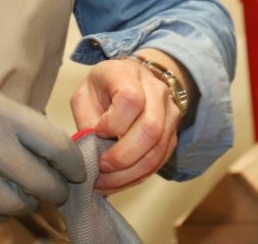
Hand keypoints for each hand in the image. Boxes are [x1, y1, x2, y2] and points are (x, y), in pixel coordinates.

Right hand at [0, 79, 85, 222]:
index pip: (58, 147)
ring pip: (19, 205)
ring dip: (28, 202)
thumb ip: (26, 126)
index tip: (74, 173)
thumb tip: (66, 156)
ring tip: (24, 194)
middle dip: (56, 191)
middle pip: (44, 184)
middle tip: (55, 191)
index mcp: (4, 115)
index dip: (73, 166)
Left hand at [69, 54, 182, 192]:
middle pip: (151, 129)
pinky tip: (119, 181)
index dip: (114, 123)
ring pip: (158, 150)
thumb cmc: (103, 89)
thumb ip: (86, 120)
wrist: (131, 80)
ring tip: (106, 182)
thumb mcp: (84, 96)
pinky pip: (160, 161)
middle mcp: (156, 91)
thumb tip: (92, 153)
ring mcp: (170, 113)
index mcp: (128, 74)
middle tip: (101, 168)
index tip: (98, 132)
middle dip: (123, 157)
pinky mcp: (173, 134)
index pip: (131, 99)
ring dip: (130, 173)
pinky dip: (138, 176)